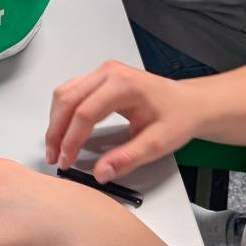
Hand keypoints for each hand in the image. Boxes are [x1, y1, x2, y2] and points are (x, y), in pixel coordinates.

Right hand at [47, 61, 203, 181]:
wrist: (191, 103)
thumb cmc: (178, 117)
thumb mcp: (159, 143)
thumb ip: (129, 158)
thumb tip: (101, 172)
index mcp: (123, 84)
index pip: (85, 112)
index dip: (71, 140)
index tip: (66, 161)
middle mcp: (109, 73)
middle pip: (68, 100)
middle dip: (57, 132)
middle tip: (54, 158)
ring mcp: (103, 73)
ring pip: (65, 94)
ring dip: (56, 122)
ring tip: (56, 148)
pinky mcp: (100, 78)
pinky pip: (71, 92)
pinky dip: (62, 113)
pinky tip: (64, 131)